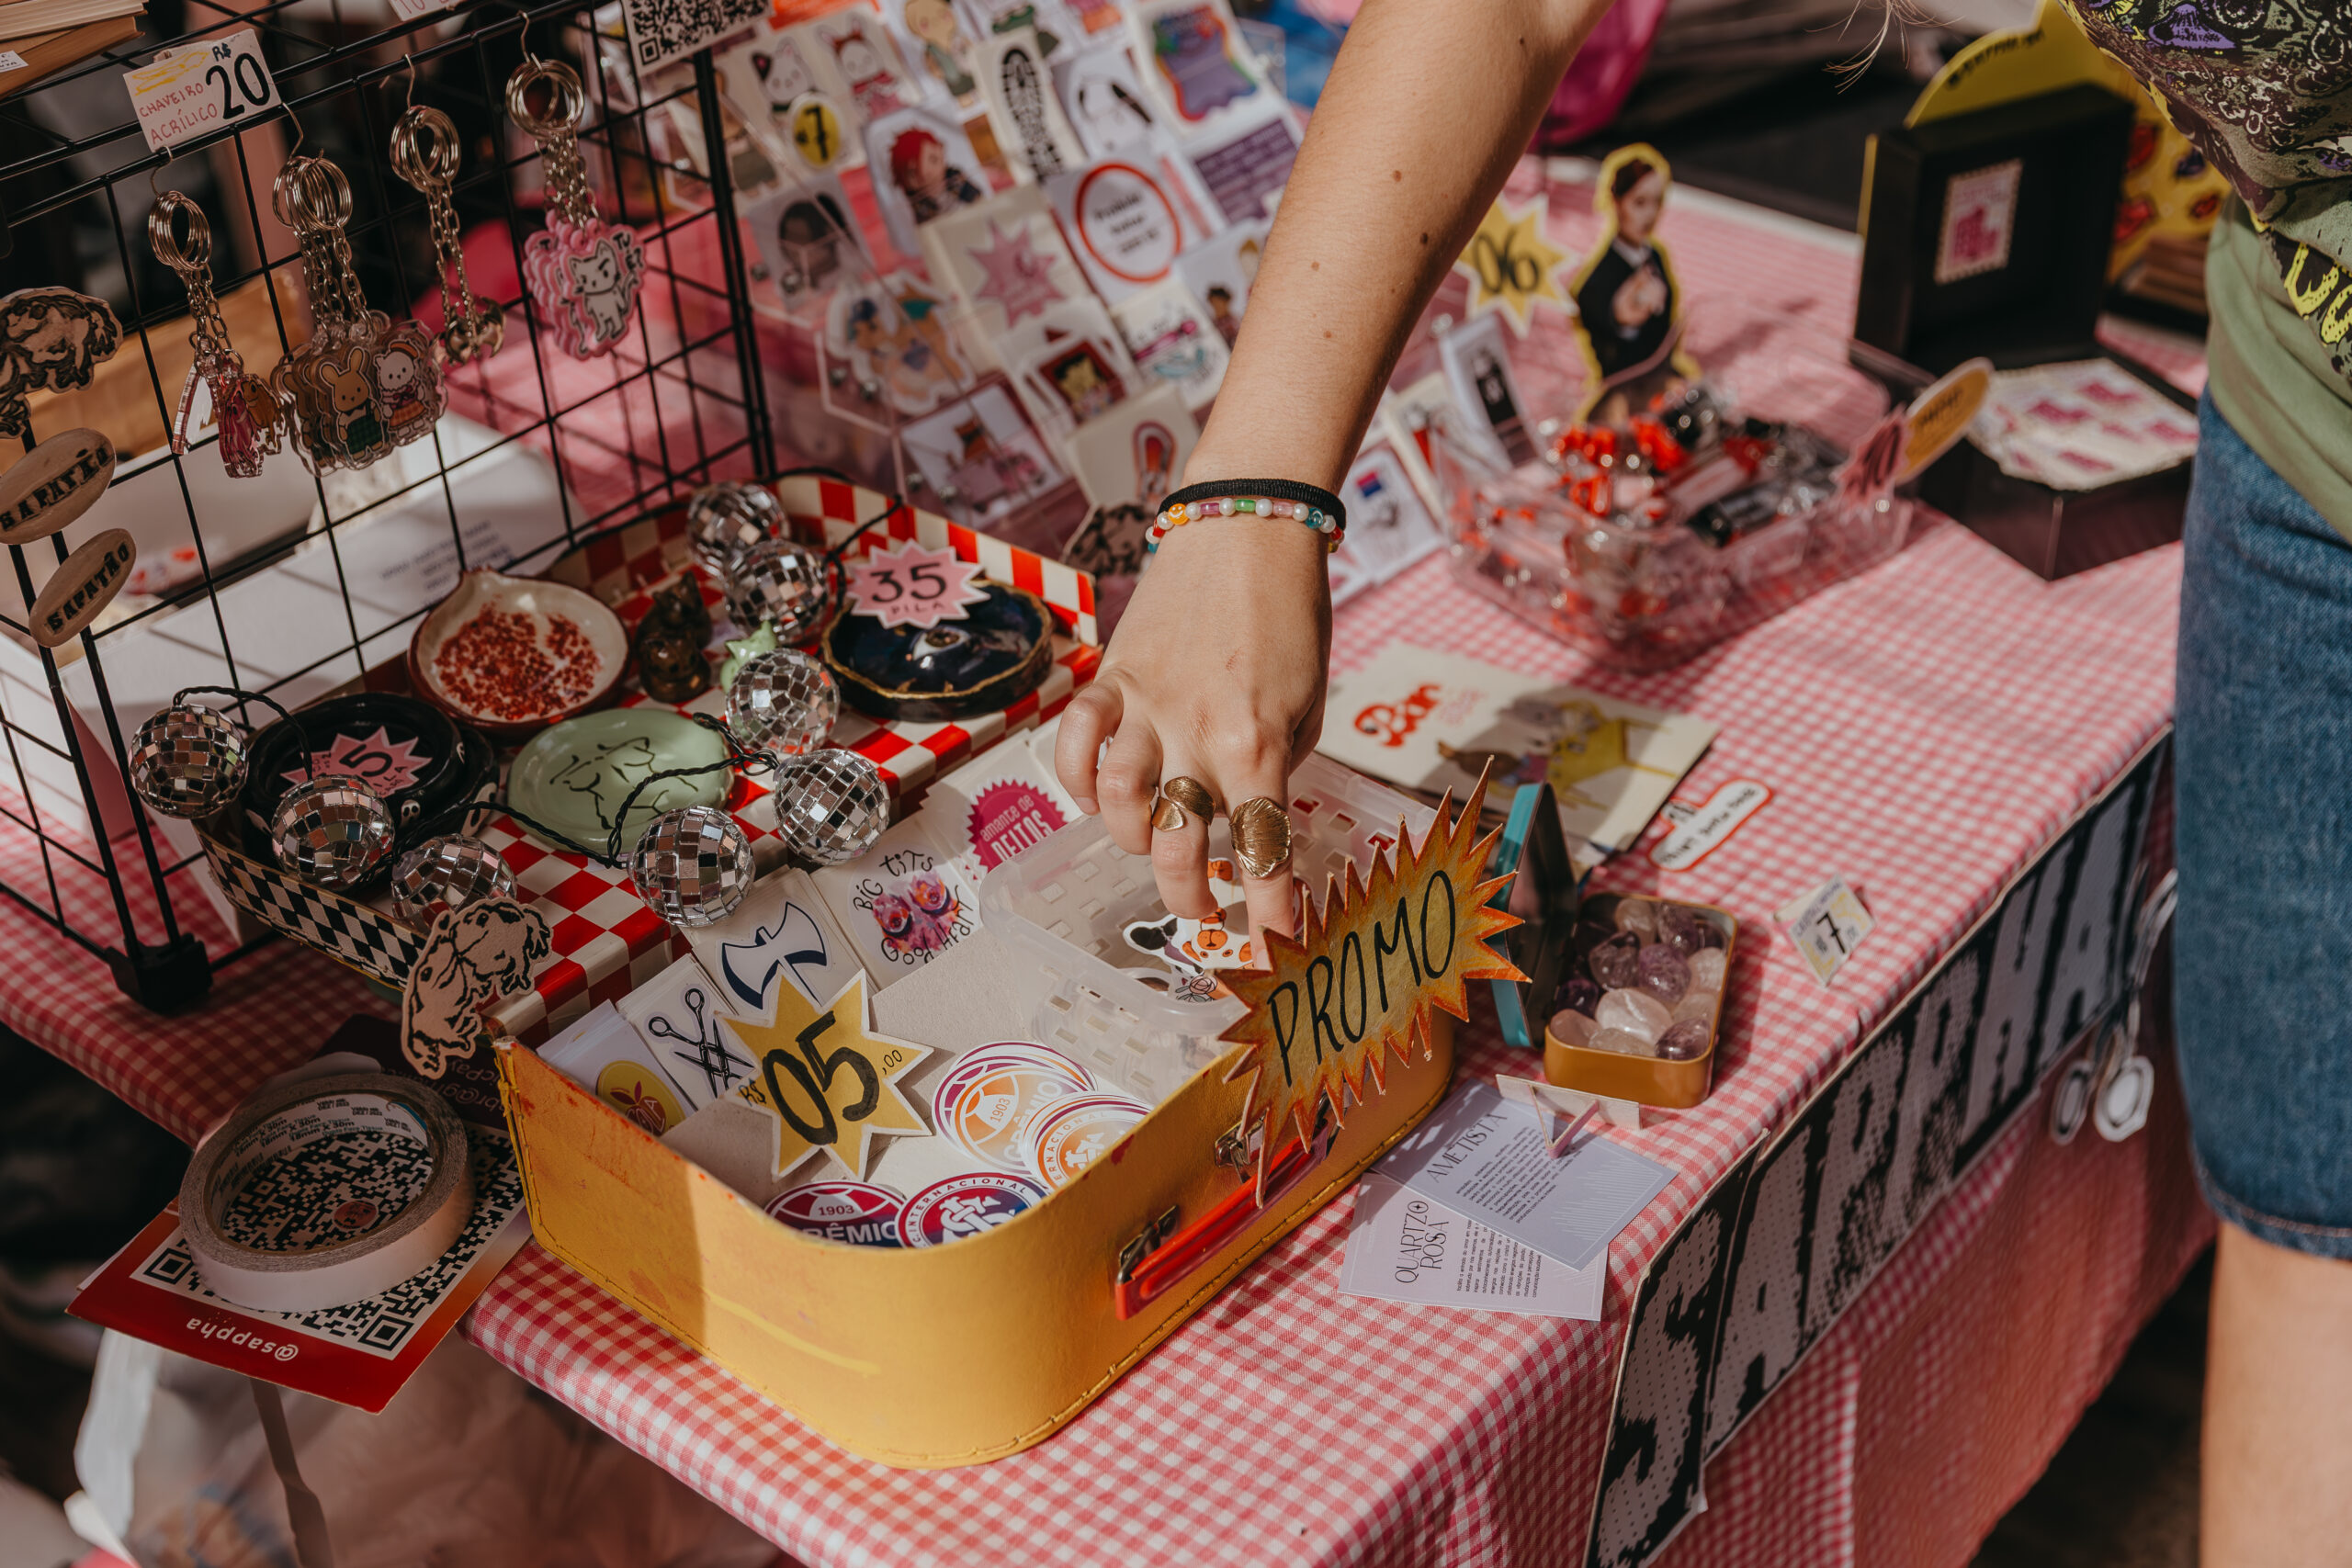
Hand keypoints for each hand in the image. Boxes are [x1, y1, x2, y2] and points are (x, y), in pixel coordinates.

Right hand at [1054, 515, 1330, 938]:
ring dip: (1134, 840)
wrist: (1248, 529)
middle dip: (1186, 894)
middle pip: (1175, 841)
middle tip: (1201, 908)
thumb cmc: (1291, 616)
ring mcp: (1145, 704)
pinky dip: (1079, 780)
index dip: (1267, 906)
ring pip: (1117, 801)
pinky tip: (1098, 795)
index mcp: (1258, 742)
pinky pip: (1074, 742)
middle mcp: (1195, 731)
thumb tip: (1250, 817)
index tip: (1274, 941)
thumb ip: (1277, 765)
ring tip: (1155, 844)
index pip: (1260, 847)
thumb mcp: (1309, 704)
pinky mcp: (1111, 677)